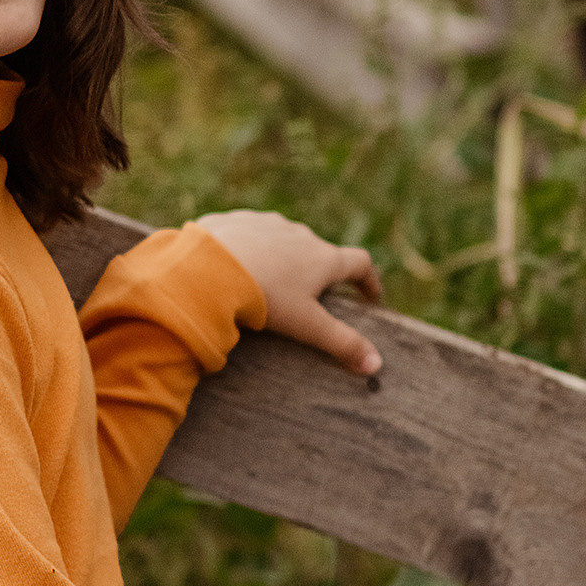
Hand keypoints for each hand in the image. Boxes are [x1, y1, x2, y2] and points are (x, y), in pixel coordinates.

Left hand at [192, 208, 382, 378]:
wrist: (209, 267)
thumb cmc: (265, 297)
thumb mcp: (307, 325)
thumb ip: (342, 344)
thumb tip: (376, 365)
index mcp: (323, 258)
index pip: (360, 263)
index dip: (369, 280)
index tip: (370, 296)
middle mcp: (300, 234)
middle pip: (319, 250)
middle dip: (320, 270)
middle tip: (314, 294)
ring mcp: (267, 223)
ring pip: (283, 239)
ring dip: (284, 256)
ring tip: (272, 279)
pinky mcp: (237, 220)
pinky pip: (249, 233)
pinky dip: (250, 247)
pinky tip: (237, 263)